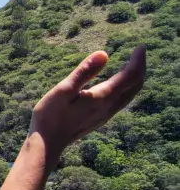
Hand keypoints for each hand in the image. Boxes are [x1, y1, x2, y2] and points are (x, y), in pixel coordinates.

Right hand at [29, 46, 145, 170]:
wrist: (48, 143)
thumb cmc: (51, 115)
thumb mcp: (64, 89)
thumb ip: (84, 72)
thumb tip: (104, 53)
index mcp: (103, 96)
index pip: (130, 75)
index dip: (138, 60)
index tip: (141, 46)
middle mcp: (109, 106)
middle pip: (135, 85)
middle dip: (140, 68)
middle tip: (139, 53)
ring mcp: (106, 114)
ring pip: (130, 94)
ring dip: (135, 79)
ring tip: (132, 65)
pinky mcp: (100, 119)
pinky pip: (122, 101)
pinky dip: (127, 89)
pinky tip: (118, 85)